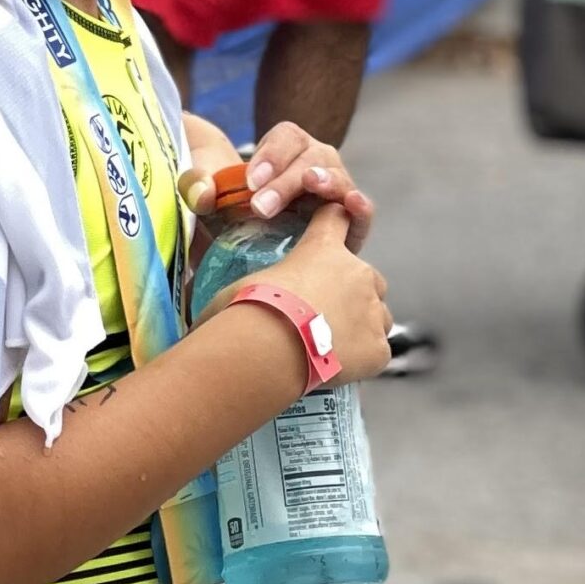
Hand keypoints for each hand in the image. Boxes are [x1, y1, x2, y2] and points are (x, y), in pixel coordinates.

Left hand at [179, 121, 373, 250]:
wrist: (265, 237)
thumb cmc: (237, 205)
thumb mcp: (212, 191)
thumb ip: (198, 184)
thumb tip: (202, 195)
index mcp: (289, 147)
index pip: (286, 137)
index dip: (270, 154)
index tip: (250, 180)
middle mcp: (318, 162)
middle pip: (310, 158)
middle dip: (285, 181)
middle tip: (260, 206)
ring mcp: (338, 188)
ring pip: (337, 179)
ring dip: (324, 182)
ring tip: (311, 184)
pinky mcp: (350, 220)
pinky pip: (361, 211)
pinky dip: (360, 206)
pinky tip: (353, 204)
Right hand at [212, 204, 391, 387]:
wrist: (267, 350)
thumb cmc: (246, 309)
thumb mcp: (243, 284)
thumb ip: (252, 284)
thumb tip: (205, 301)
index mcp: (323, 249)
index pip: (337, 218)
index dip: (335, 221)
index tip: (333, 227)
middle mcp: (357, 273)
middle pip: (367, 277)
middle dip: (350, 292)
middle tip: (319, 314)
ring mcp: (373, 312)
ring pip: (377, 315)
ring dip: (359, 324)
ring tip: (327, 343)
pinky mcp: (379, 349)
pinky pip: (377, 350)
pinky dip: (360, 357)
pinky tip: (335, 364)